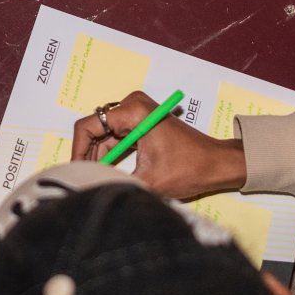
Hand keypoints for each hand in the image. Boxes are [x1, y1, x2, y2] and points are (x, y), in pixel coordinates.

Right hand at [69, 90, 247, 200]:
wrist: (217, 164)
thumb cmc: (190, 168)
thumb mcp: (148, 181)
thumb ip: (115, 182)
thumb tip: (89, 189)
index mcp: (133, 111)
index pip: (88, 126)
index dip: (77, 151)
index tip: (76, 172)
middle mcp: (132, 105)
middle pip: (94, 129)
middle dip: (88, 156)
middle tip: (85, 180)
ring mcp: (137, 112)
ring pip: (104, 135)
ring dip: (100, 158)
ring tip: (98, 180)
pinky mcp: (141, 122)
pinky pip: (116, 137)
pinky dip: (112, 155)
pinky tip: (111, 174)